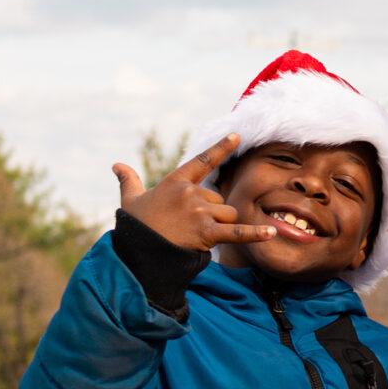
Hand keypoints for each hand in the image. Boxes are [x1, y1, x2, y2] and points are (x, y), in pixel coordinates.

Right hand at [112, 133, 277, 252]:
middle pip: (219, 200)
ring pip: (227, 215)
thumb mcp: (131, 200)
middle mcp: (190, 193)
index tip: (237, 136)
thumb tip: (116, 165)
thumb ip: (129, 180)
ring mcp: (200, 212)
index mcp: (176, 182)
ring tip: (197, 236)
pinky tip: (271, 232)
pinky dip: (254, 234)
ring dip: (220, 226)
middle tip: (189, 227)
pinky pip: (237, 233)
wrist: (137, 252)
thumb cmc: (136, 227)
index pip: (203, 161)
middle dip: (212, 214)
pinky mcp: (207, 233)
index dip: (221, 148)